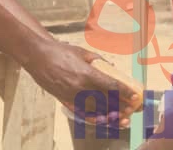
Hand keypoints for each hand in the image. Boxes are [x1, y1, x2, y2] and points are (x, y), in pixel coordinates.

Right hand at [25, 40, 142, 127]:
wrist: (37, 57)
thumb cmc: (59, 51)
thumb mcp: (82, 52)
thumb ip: (98, 61)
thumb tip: (111, 67)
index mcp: (87, 73)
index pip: (111, 85)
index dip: (125, 92)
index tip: (135, 96)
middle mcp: (81, 87)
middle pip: (106, 101)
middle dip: (122, 106)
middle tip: (133, 109)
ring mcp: (72, 96)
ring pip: (96, 110)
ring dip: (110, 115)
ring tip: (122, 118)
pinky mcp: (65, 100)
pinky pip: (82, 113)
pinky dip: (94, 118)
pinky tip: (103, 121)